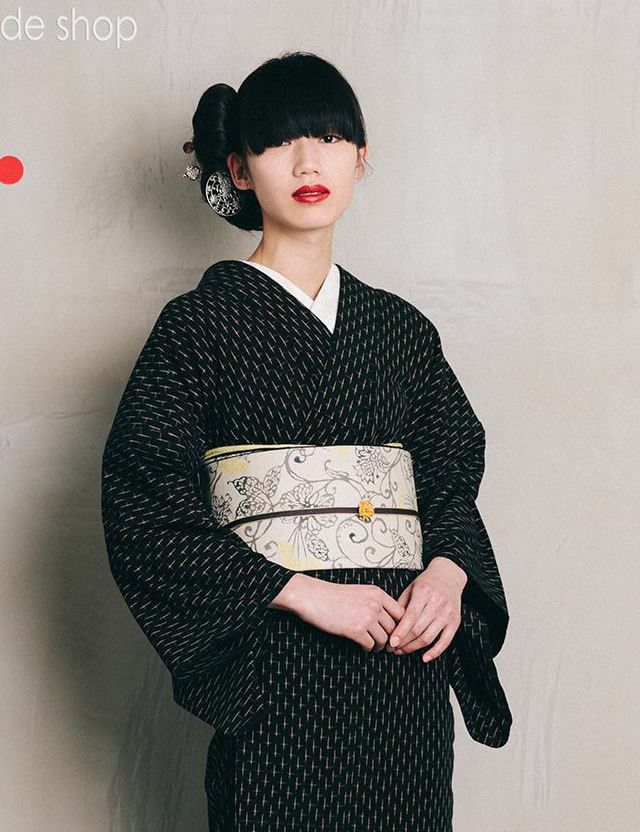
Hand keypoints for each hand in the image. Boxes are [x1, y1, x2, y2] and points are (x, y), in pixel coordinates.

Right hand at [274, 574, 405, 651]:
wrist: (313, 596)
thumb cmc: (333, 595)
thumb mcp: (360, 592)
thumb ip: (375, 603)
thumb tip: (389, 621)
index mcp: (377, 593)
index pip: (401, 613)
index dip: (400, 626)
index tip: (395, 633)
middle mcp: (375, 604)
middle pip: (394, 628)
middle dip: (391, 639)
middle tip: (387, 645)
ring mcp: (366, 617)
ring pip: (384, 639)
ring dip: (380, 646)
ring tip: (374, 647)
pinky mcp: (356, 630)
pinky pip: (370, 645)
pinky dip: (368, 649)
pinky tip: (362, 647)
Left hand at [386, 557, 466, 661]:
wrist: (449, 576)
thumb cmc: (427, 583)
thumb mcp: (410, 588)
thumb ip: (401, 605)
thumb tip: (390, 625)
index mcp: (423, 592)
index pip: (410, 617)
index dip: (400, 632)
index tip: (391, 642)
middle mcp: (437, 603)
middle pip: (418, 630)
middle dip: (403, 642)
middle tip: (392, 648)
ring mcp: (447, 614)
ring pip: (428, 637)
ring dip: (413, 648)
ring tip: (402, 651)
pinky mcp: (455, 622)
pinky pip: (445, 641)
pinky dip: (435, 652)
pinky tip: (424, 657)